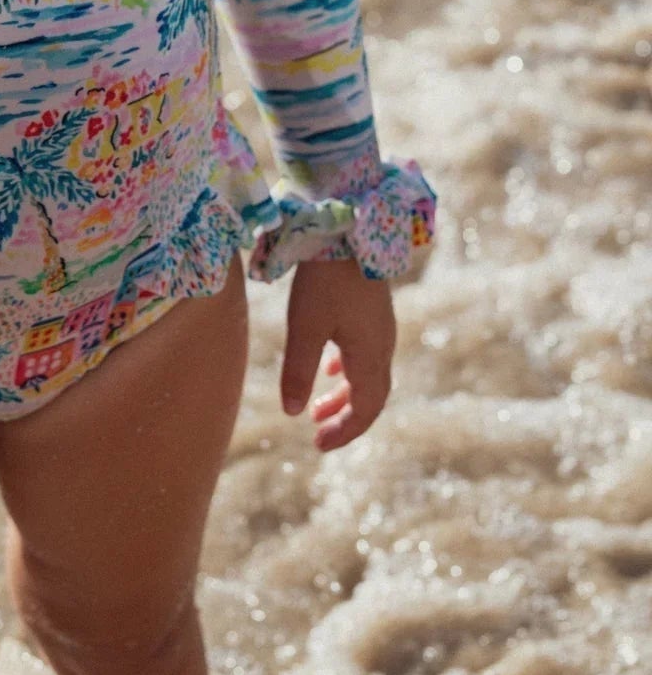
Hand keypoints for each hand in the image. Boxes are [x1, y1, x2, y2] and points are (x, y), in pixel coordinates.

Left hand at [280, 256, 396, 450]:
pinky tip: (329, 366)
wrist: (348, 229)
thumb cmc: (325, 279)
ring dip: (344, 395)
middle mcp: (382, 345)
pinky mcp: (372, 309)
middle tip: (319, 434)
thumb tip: (292, 414)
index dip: (345, 431)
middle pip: (371, 396)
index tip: (319, 445)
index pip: (366, 409)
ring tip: (317, 408)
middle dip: (346, 418)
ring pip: (367, 373)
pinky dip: (347, 368)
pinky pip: (365, 351)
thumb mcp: (305, 327)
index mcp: (370, 356)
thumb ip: (298, 371)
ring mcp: (380, 326)